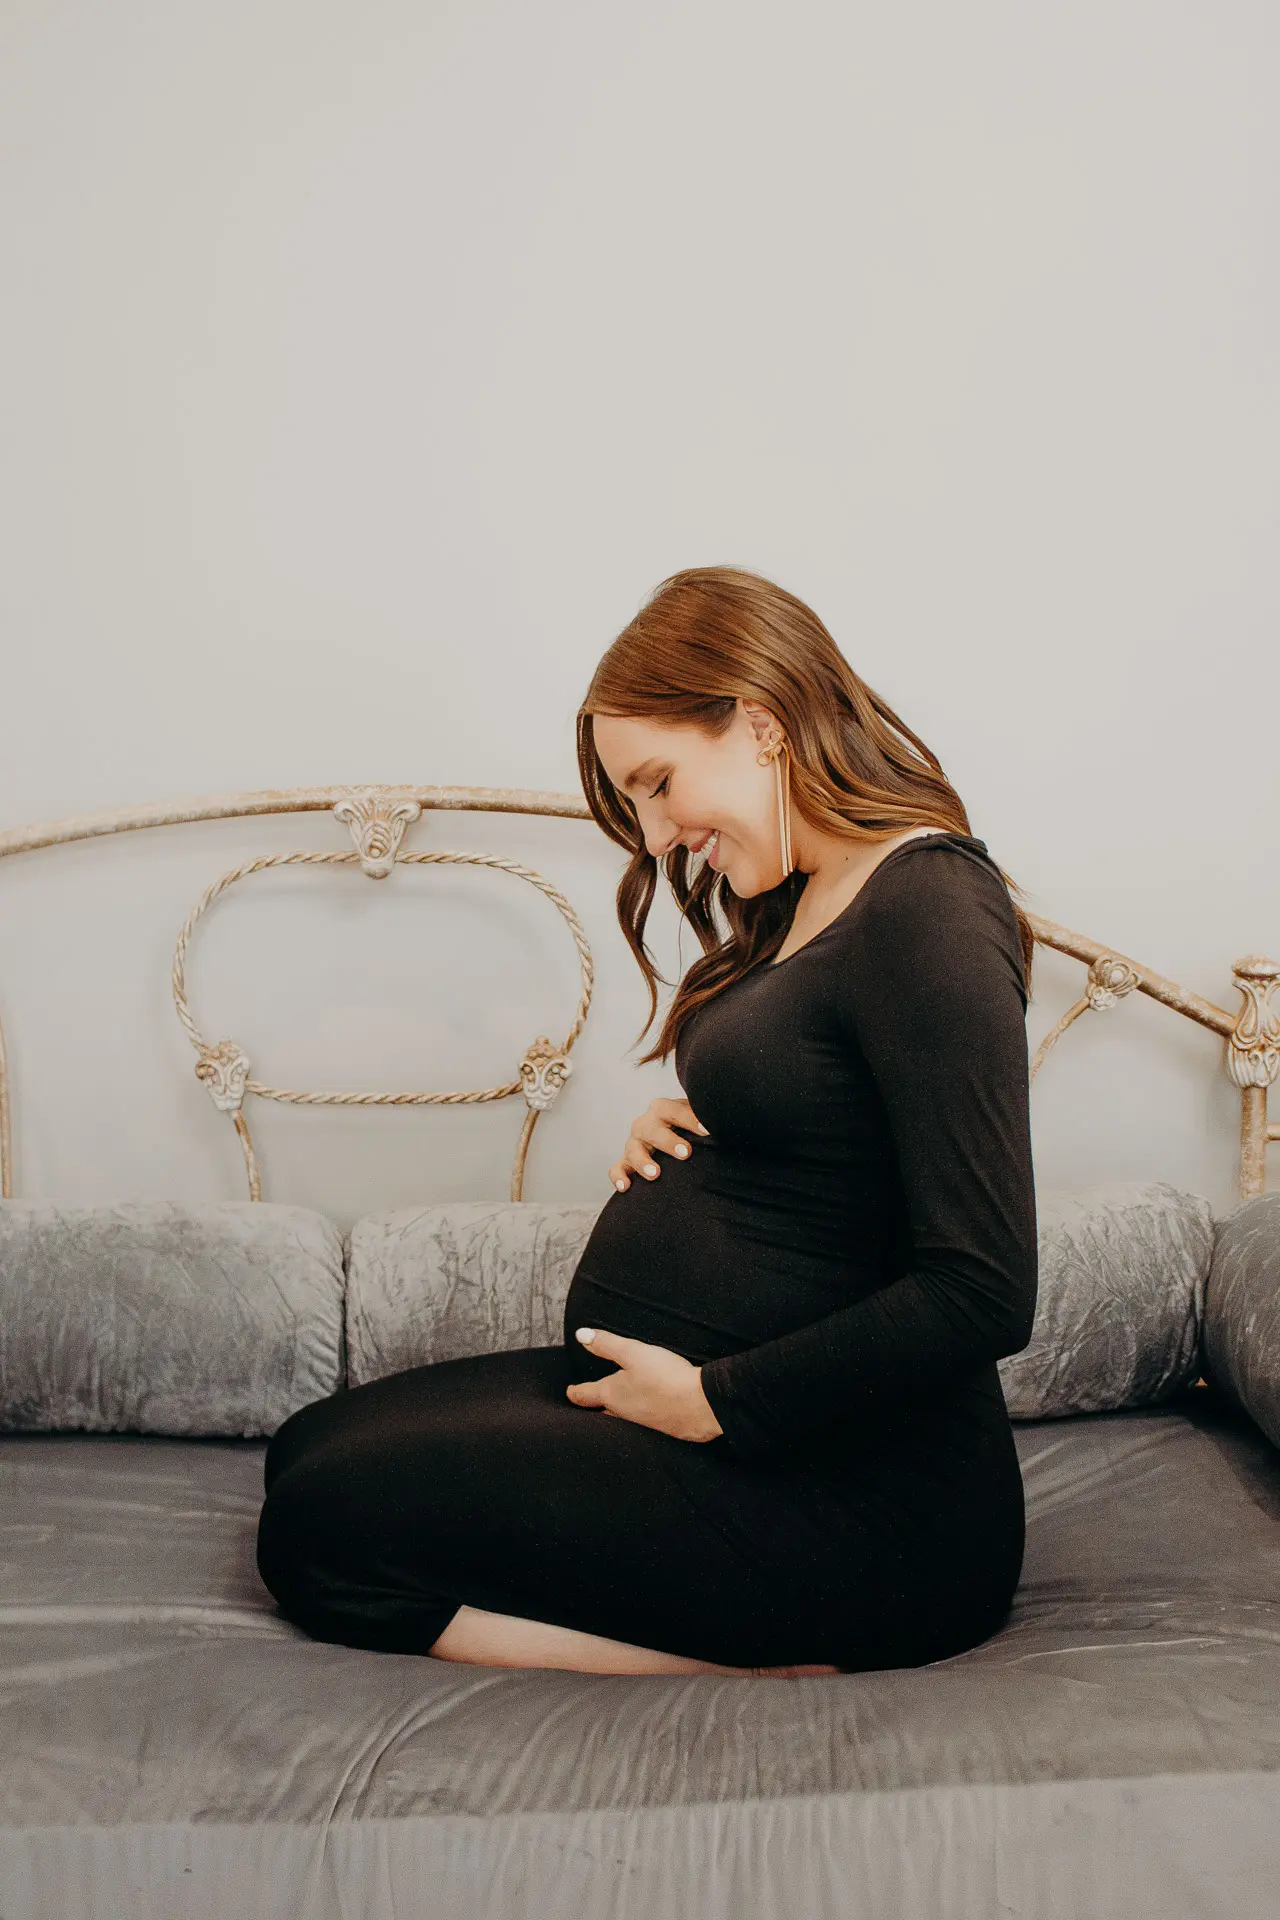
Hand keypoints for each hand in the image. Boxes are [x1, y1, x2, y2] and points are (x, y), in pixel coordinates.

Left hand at [565, 1328, 724, 1441]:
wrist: (701, 1406)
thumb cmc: (665, 1378)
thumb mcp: (633, 1353)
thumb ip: (606, 1344)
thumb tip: (580, 1335)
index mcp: (612, 1395)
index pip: (585, 1395)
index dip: (575, 1392)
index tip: (570, 1392)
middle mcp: (623, 1414)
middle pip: (602, 1412)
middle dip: (595, 1406)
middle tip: (590, 1401)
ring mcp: (643, 1426)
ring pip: (623, 1420)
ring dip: (617, 1413)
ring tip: (617, 1406)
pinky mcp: (663, 1430)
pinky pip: (645, 1425)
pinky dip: (642, 1417)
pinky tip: (650, 1412)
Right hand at [608, 1096, 709, 1192]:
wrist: (671, 1140)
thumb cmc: (689, 1131)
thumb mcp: (698, 1122)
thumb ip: (710, 1120)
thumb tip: (736, 1123)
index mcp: (664, 1110)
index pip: (675, 1110)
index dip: (691, 1119)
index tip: (708, 1131)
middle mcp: (646, 1125)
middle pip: (652, 1129)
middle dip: (668, 1141)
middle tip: (686, 1153)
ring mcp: (634, 1144)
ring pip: (632, 1149)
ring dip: (643, 1161)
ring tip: (656, 1174)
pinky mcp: (625, 1162)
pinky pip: (617, 1169)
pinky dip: (619, 1177)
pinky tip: (626, 1188)